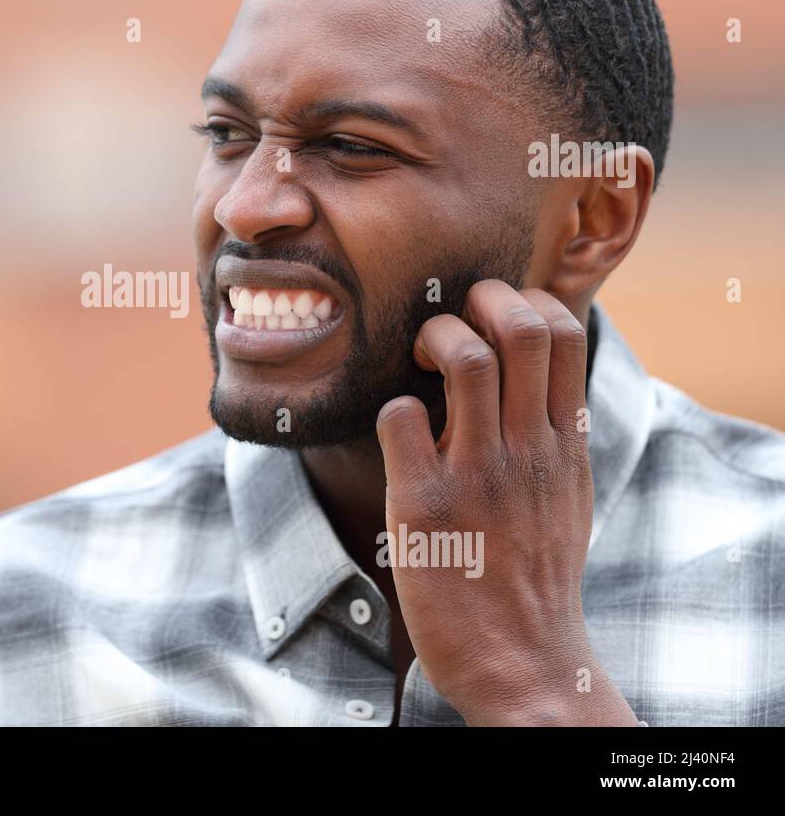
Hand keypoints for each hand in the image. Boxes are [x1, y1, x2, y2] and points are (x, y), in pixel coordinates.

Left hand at [374, 280, 638, 725]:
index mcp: (565, 442)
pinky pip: (398, 417)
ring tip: (419, 362)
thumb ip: (556, 432)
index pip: (563, 330)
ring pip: (462, 357)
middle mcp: (527, 448)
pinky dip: (391, 409)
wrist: (520, 661)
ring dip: (431, 338)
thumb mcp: (568, 494)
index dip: (524, 300)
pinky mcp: (423, 504)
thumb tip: (539, 376)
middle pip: (519, 325)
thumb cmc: (535, 573)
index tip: (496, 317)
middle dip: (478, 298)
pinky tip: (398, 435)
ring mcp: (476, 473)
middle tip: (451, 321)